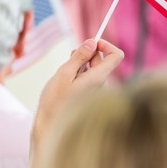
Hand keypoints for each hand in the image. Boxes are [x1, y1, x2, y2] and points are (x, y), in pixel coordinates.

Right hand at [31, 39, 123, 153]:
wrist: (51, 125)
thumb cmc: (55, 101)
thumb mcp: (64, 73)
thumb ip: (79, 57)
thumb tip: (92, 42)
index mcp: (98, 77)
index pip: (116, 55)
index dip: (106, 45)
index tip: (91, 43)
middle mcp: (101, 83)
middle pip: (102, 59)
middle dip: (87, 54)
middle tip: (70, 58)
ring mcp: (96, 88)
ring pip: (93, 67)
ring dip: (81, 64)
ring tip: (65, 72)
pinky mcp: (89, 92)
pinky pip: (88, 76)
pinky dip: (78, 73)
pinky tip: (66, 80)